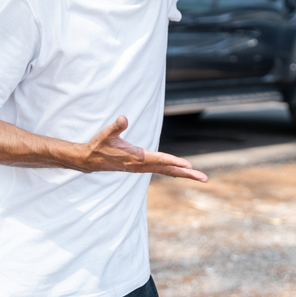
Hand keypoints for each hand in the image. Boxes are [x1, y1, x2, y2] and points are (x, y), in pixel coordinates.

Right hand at [82, 116, 207, 181]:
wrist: (90, 160)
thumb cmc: (99, 145)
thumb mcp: (106, 134)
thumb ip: (116, 127)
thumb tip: (124, 118)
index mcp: (137, 157)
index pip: (160, 160)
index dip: (175, 161)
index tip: (189, 165)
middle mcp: (142, 165)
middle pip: (169, 170)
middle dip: (187, 174)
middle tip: (205, 178)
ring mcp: (142, 168)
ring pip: (167, 172)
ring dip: (184, 174)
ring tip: (200, 177)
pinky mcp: (141, 167)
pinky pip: (162, 170)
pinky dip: (174, 171)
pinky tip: (183, 172)